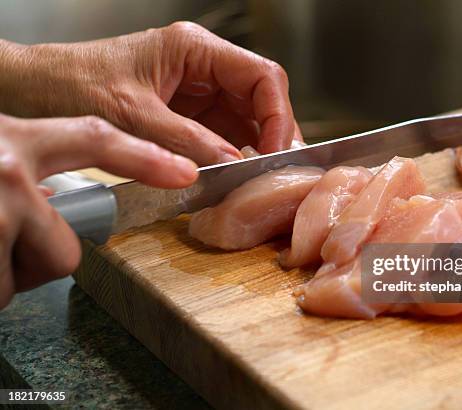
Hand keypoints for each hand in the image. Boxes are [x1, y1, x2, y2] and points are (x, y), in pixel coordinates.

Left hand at [0, 22, 301, 164]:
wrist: (34, 90)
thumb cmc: (72, 85)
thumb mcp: (132, 115)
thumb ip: (185, 141)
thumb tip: (232, 165)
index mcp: (194, 49)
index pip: (261, 76)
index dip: (277, 115)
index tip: (274, 153)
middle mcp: (203, 68)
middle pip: (260, 100)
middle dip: (271, 137)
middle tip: (275, 174)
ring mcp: (196, 94)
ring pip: (246, 122)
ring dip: (253, 151)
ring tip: (257, 182)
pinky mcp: (186, 117)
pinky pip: (222, 137)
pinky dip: (231, 159)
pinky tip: (234, 179)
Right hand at [0, 113, 196, 307]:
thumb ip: (26, 166)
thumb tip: (51, 198)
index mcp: (18, 139)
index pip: (96, 141)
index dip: (146, 159)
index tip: (186, 174)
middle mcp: (10, 169)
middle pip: (71, 248)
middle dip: (44, 256)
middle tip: (5, 242)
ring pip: (40, 270)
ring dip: (8, 270)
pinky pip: (3, 291)